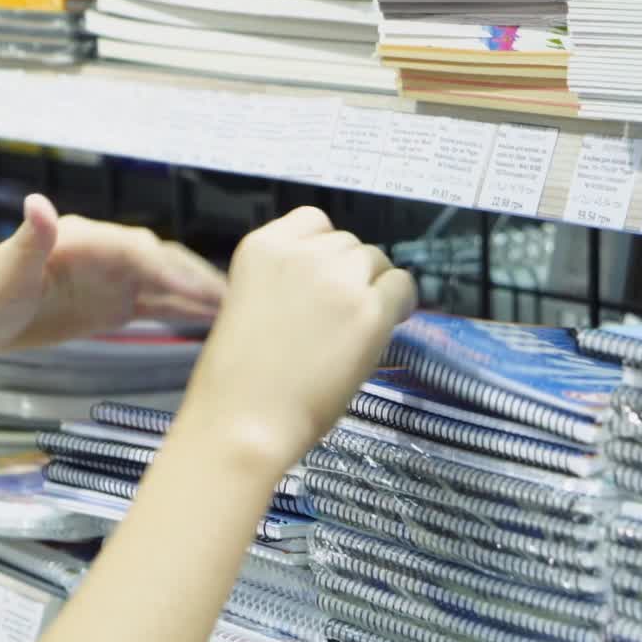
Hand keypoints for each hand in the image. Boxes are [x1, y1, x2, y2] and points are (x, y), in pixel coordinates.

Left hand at [0, 194, 225, 353]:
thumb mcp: (6, 268)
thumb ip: (30, 238)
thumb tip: (39, 203)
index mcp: (84, 240)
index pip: (137, 251)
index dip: (166, 270)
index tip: (192, 291)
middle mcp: (104, 255)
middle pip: (162, 263)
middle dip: (196, 279)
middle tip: (233, 300)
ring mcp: (110, 280)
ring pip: (165, 285)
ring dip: (198, 296)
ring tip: (236, 311)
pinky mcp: (110, 304)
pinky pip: (155, 306)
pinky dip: (183, 312)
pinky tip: (210, 320)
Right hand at [181, 207, 415, 477]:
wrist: (244, 420)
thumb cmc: (238, 379)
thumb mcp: (248, 303)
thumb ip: (286, 280)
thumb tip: (331, 281)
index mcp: (262, 247)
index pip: (314, 221)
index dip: (324, 253)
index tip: (320, 281)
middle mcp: (302, 252)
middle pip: (349, 245)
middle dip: (349, 275)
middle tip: (336, 318)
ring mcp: (338, 278)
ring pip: (378, 262)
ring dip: (373, 289)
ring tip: (353, 329)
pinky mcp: (370, 310)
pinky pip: (403, 288)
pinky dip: (399, 306)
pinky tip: (382, 329)